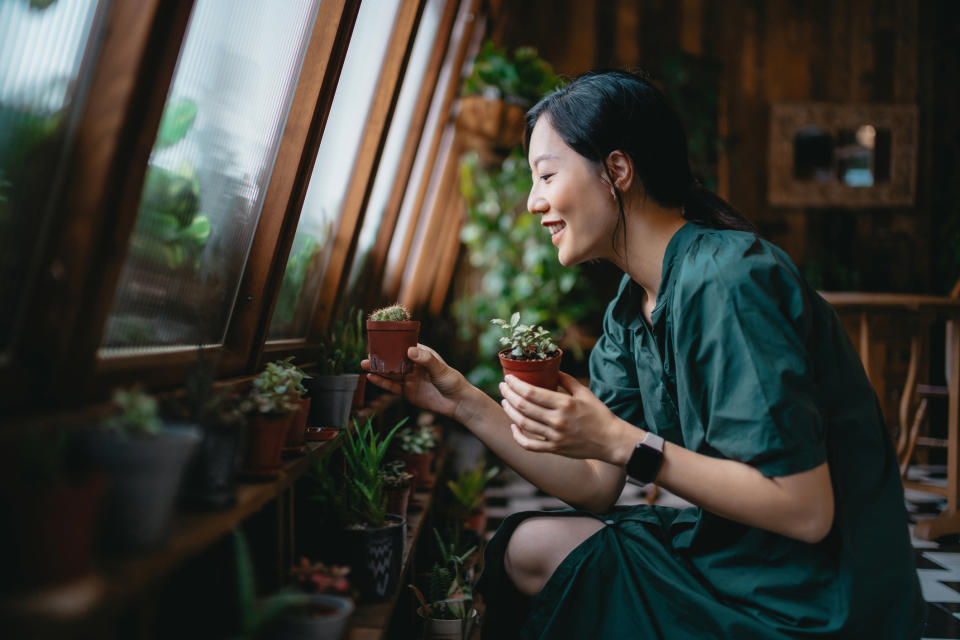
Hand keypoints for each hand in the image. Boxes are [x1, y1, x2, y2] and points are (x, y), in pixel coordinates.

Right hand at [362, 344, 470, 419]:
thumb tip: (409, 350)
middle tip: (367, 354)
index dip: (391, 343)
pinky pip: (392, 387)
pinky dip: (382, 383)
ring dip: (378, 369)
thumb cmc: (452, 381)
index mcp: (422, 355)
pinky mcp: (407, 392)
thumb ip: (425, 360)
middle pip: (394, 360)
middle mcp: (413, 366)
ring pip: (390, 373)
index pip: (404, 346)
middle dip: (381, 357)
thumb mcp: (440, 369)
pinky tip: (371, 378)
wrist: (457, 403)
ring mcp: (409, 379)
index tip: (379, 340)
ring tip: (364, 365)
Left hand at [499, 372, 627, 461]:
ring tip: (504, 402)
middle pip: (523, 406)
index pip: (531, 392)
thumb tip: (552, 370)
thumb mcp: (585, 393)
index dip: (516, 384)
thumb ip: (567, 380)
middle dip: (508, 395)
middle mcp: (557, 420)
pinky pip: (530, 445)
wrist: (611, 441)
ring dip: (509, 411)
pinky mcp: (554, 449)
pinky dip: (518, 436)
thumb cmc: (599, 414)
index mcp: (564, 404)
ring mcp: (554, 436)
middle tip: (503, 387)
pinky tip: (513, 427)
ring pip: (523, 424)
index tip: (508, 378)